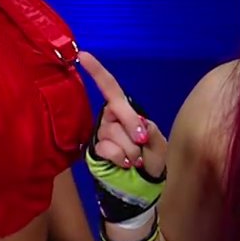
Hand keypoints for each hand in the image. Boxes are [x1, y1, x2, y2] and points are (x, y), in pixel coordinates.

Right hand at [75, 52, 166, 178]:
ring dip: (131, 148)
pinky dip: (121, 157)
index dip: (96, 71)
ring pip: (113, 132)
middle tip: (143, 140)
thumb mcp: (157, 140)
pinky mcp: (95, 151)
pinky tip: (126, 163)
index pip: (109, 87)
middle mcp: (109, 119)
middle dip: (132, 124)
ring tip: (137, 159)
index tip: (83, 55)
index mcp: (123, 111)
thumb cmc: (151, 158)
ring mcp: (101, 135)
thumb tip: (134, 127)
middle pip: (116, 111)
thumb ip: (146, 128)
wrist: (144, 185)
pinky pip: (107, 148)